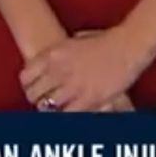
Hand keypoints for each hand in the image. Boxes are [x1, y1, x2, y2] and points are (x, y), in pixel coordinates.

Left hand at [21, 29, 154, 112]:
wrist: (129, 45)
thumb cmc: (107, 40)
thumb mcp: (76, 39)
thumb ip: (63, 50)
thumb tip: (56, 61)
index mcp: (54, 54)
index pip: (26, 76)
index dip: (28, 85)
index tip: (34, 88)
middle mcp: (58, 70)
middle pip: (33, 94)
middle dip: (37, 100)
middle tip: (44, 102)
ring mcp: (72, 86)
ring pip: (47, 107)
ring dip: (51, 110)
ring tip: (57, 109)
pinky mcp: (87, 99)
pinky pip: (66, 115)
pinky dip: (66, 116)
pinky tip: (70, 113)